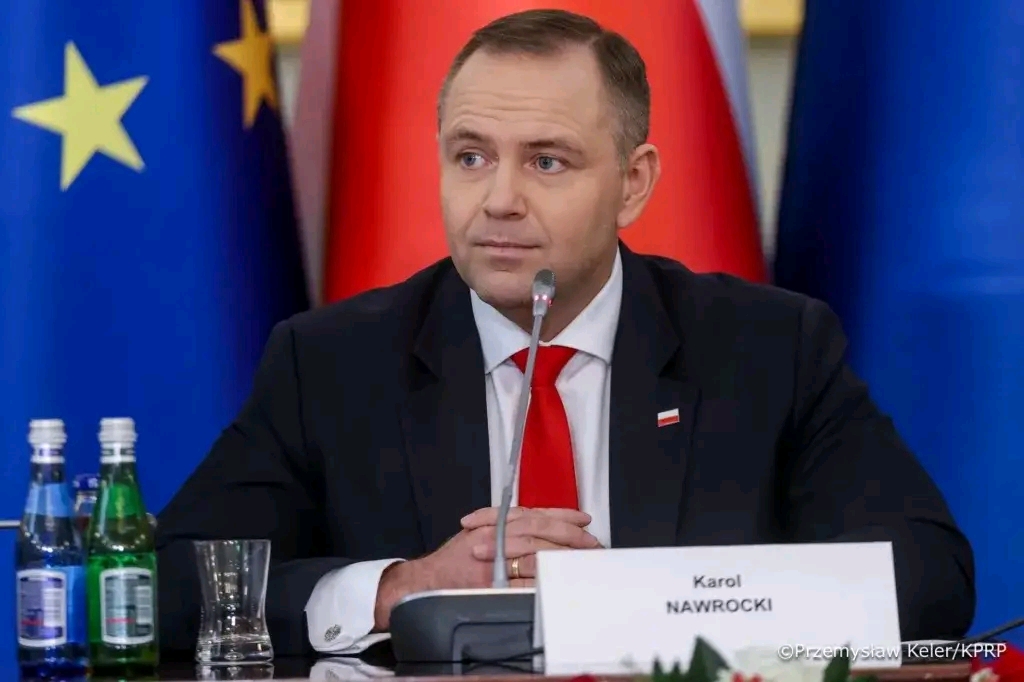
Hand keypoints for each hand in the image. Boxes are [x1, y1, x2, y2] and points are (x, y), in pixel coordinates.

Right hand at [373, 507, 601, 629]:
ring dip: (562, 555)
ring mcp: (494, 560)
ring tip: (582, 559)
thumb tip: (542, 524)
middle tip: (592, 543)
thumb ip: (506, 525)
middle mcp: (495, 536)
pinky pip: (523, 581)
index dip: (563, 516)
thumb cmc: (454, 559)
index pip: (536, 515)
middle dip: (570, 536)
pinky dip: (543, 579)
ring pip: (536, 552)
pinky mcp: (491, 582)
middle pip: (540, 531)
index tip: (583, 520)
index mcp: (495, 522)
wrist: (426, 580)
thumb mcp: (479, 531)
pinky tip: (560, 579)